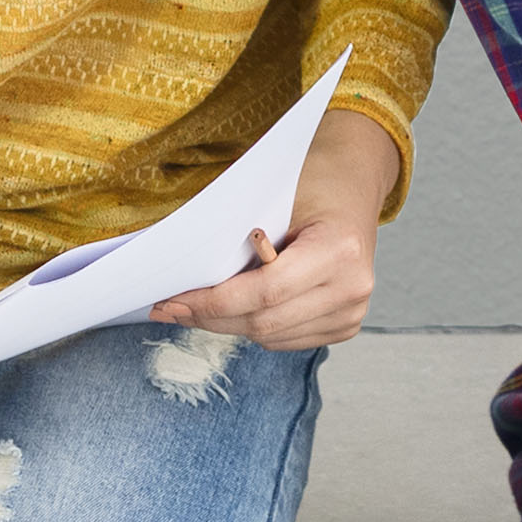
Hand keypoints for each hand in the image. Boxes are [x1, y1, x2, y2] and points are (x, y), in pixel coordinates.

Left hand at [153, 112, 402, 350]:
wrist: (352, 186)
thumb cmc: (311, 182)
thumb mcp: (274, 197)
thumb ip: (239, 241)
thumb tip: (186, 276)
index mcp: (339, 251)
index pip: (266, 293)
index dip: (213, 302)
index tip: (173, 300)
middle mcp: (352, 287)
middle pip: (264, 322)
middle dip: (210, 317)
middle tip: (168, 308)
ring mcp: (352, 311)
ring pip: (270, 336)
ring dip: (227, 323)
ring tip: (195, 307)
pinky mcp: (345, 325)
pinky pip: (284, 339)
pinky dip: (253, 326)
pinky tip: (234, 308)